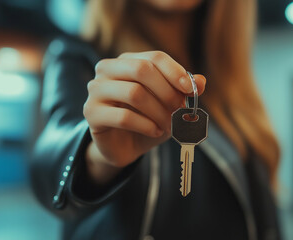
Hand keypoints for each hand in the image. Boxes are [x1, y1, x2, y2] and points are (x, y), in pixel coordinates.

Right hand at [83, 51, 205, 183]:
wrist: (124, 147)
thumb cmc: (147, 120)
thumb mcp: (169, 105)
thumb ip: (183, 91)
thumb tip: (201, 81)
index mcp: (127, 61)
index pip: (154, 57)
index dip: (175, 72)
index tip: (191, 90)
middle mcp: (107, 70)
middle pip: (142, 69)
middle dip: (167, 92)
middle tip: (181, 111)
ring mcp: (96, 90)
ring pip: (134, 93)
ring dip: (159, 112)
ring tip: (170, 126)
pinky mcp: (91, 112)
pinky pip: (123, 117)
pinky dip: (146, 126)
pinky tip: (155, 133)